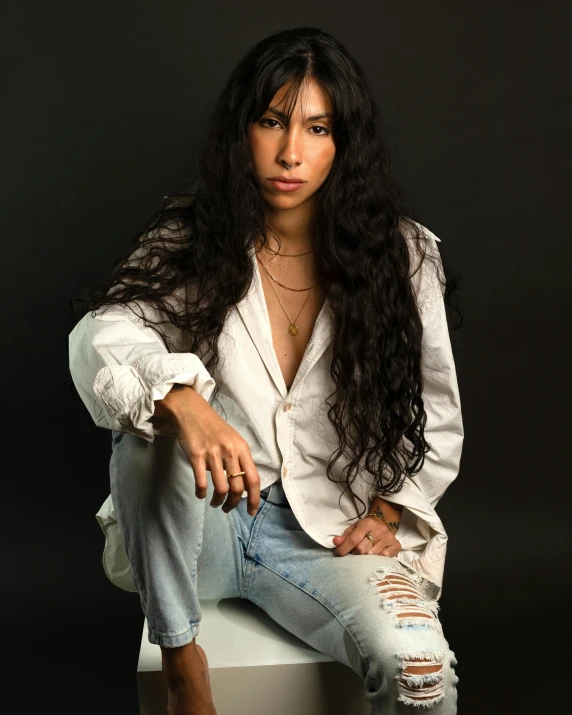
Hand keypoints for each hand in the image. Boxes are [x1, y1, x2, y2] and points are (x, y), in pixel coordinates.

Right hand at [152, 385, 260, 515]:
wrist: (192, 412)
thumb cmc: (214, 428)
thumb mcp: (234, 441)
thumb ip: (241, 460)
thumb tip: (247, 485)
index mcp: (242, 449)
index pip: (254, 479)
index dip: (254, 499)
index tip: (251, 512)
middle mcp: (230, 452)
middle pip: (238, 488)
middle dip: (234, 504)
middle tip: (228, 508)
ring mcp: (213, 454)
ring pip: (221, 488)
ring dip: (218, 501)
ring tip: (216, 503)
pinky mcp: (196, 456)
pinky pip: (201, 483)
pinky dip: (201, 493)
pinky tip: (201, 494)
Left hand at [333, 517, 400, 556]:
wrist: (384, 523)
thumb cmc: (365, 528)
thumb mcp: (354, 528)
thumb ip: (345, 536)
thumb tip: (336, 542)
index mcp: (367, 524)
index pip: (354, 538)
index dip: (344, 548)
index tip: (338, 553)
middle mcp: (379, 530)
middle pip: (362, 549)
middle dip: (355, 553)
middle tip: (353, 553)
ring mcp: (389, 538)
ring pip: (372, 555)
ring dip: (365, 558)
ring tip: (363, 555)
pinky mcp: (396, 545)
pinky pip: (384, 558)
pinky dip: (377, 559)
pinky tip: (374, 557)